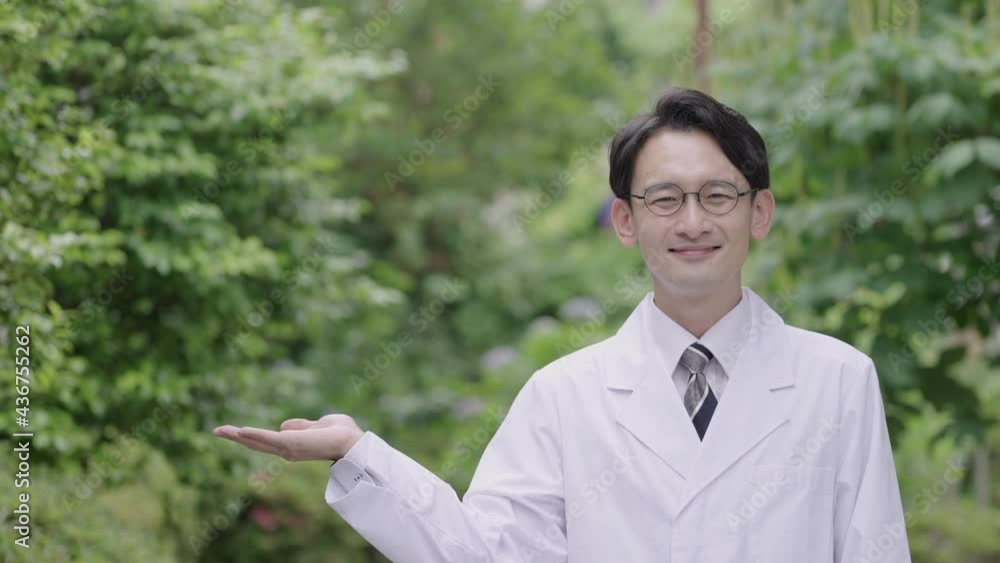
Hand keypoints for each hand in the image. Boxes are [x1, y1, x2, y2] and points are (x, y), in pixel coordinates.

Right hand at [212, 414, 364, 461]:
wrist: (352, 442)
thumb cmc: (341, 433)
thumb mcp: (317, 425)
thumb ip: (301, 425)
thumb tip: (283, 424)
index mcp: (293, 446)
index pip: (267, 441)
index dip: (251, 437)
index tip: (235, 431)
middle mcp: (287, 450)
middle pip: (256, 443)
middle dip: (236, 437)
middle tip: (217, 431)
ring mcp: (287, 448)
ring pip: (257, 441)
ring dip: (238, 435)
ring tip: (219, 430)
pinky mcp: (290, 444)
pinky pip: (267, 438)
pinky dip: (253, 435)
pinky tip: (239, 431)